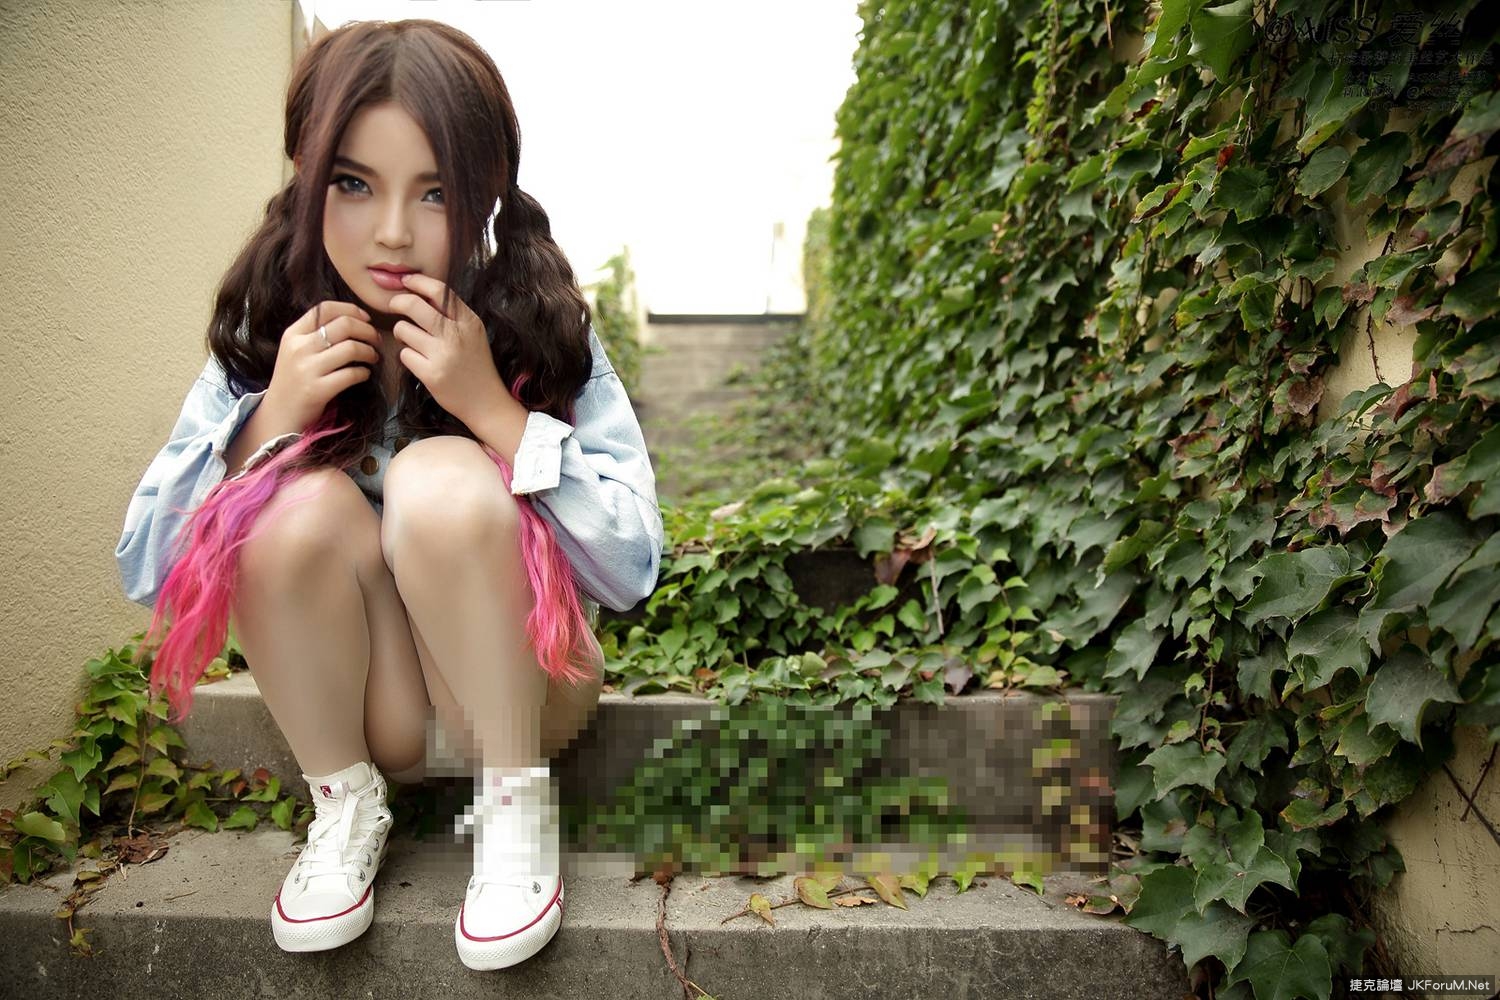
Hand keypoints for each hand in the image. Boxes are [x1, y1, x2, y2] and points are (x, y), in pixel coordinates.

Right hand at [264, 301, 380, 430]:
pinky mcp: (317, 390)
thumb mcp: (295, 350)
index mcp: (293, 334)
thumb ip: (315, 333)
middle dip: (368, 331)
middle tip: (376, 340)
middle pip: (345, 324)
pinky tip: (363, 375)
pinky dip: (364, 373)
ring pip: (352, 348)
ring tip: (372, 358)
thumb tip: (352, 318)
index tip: (366, 319)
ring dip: (370, 352)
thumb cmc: (294, 380)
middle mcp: (299, 348)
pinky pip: (352, 374)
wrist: (278, 415)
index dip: (351, 310)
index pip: (325, 308)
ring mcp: (307, 369)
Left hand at [388, 273, 507, 427]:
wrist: (486, 402)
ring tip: (414, 343)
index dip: (417, 282)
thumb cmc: (476, 365)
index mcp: (469, 321)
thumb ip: (452, 314)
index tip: (406, 281)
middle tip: (394, 306)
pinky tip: (420, 363)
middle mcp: (456, 335)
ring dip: (403, 334)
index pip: (439, 291)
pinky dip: (407, 357)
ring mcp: (443, 355)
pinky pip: (404, 355)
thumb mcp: (473, 334)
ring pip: (403, 330)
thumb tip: (420, 292)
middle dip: (398, 302)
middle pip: (413, 305)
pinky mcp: (431, 374)